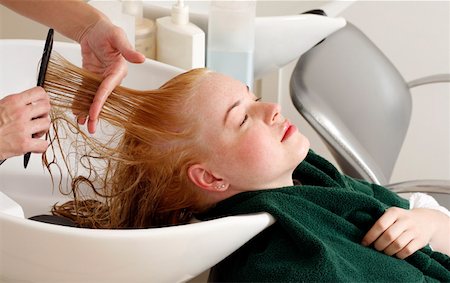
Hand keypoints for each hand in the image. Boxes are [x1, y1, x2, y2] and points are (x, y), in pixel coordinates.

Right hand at [0, 87, 49, 158]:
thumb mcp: (0, 106)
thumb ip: (15, 104)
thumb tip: (29, 104)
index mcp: (13, 102)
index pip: (39, 93)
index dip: (44, 99)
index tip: (42, 103)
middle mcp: (19, 113)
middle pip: (46, 107)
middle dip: (44, 114)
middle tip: (38, 120)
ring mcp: (22, 128)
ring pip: (47, 124)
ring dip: (42, 129)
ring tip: (33, 133)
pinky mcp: (23, 144)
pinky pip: (43, 144)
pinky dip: (40, 146)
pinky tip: (33, 145)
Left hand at [78, 18, 144, 133]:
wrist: (94, 29)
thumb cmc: (107, 31)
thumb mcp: (117, 37)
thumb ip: (127, 49)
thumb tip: (142, 59)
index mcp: (119, 70)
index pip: (108, 89)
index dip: (101, 101)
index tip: (94, 112)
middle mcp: (111, 78)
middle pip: (103, 98)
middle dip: (97, 113)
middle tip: (91, 127)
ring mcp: (100, 79)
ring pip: (94, 98)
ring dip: (88, 111)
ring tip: (82, 123)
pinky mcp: (91, 77)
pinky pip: (85, 92)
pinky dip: (81, 101)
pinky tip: (77, 112)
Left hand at [361, 207, 438, 258]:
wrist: (426, 220)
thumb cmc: (401, 219)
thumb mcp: (392, 215)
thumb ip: (381, 222)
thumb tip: (363, 236)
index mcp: (394, 212)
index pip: (380, 225)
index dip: (370, 235)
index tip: (364, 243)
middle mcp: (405, 220)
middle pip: (389, 236)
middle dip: (379, 245)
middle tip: (375, 248)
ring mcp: (414, 230)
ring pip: (398, 244)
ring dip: (388, 251)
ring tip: (384, 251)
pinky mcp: (421, 240)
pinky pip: (407, 251)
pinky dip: (399, 255)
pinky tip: (395, 254)